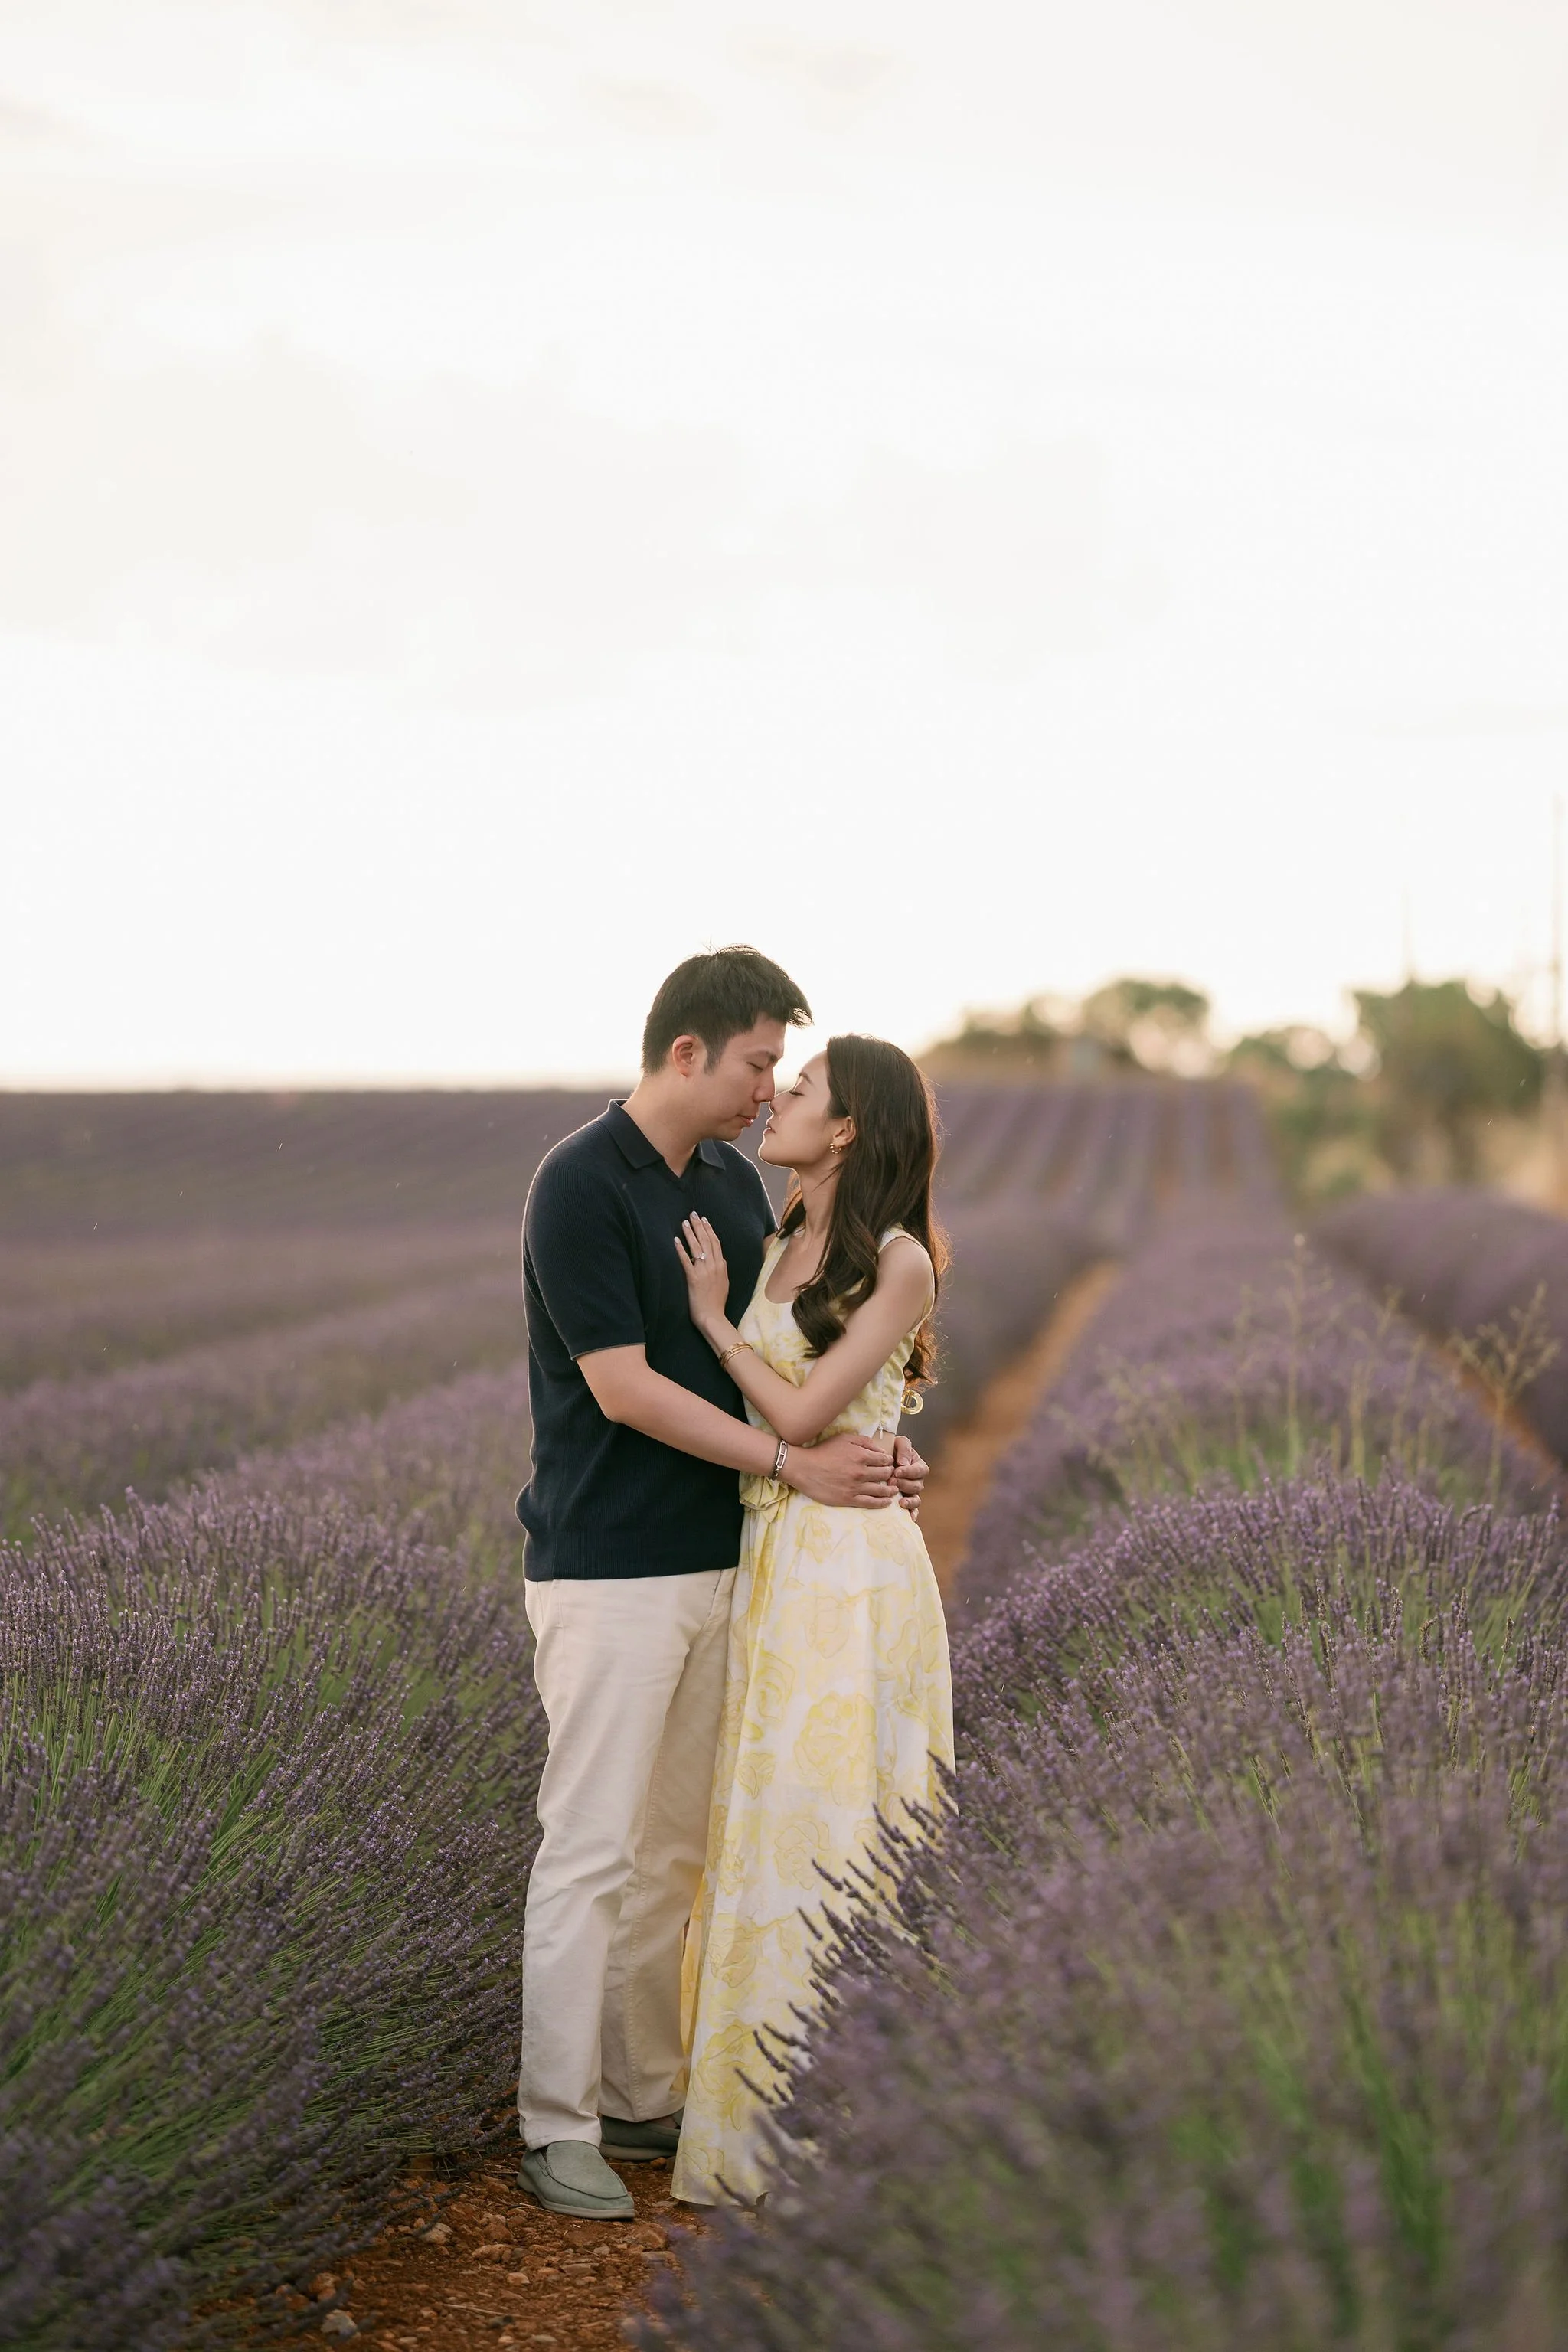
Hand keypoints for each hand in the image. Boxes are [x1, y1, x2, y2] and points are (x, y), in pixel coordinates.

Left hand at [674, 1212, 731, 1333]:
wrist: (713, 1316)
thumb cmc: (717, 1302)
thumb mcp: (724, 1283)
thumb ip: (721, 1270)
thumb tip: (719, 1261)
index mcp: (722, 1265)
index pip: (715, 1242)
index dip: (709, 1230)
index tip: (704, 1220)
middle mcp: (714, 1265)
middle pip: (706, 1240)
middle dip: (699, 1226)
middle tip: (693, 1214)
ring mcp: (704, 1271)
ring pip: (697, 1247)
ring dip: (690, 1233)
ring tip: (684, 1223)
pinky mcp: (693, 1278)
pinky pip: (686, 1260)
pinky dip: (680, 1249)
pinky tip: (675, 1240)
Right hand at [784, 1431, 897, 1509]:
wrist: (803, 1468)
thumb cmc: (823, 1451)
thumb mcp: (843, 1438)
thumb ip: (864, 1442)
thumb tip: (881, 1451)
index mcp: (861, 1455)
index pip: (885, 1460)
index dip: (889, 1462)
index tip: (889, 1464)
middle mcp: (861, 1472)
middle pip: (885, 1475)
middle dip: (891, 1475)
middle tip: (892, 1477)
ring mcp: (855, 1487)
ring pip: (881, 1490)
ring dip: (890, 1490)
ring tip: (894, 1489)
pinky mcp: (849, 1499)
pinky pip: (871, 1503)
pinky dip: (882, 1503)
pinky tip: (887, 1502)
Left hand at [892, 1433, 927, 1517]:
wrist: (879, 1461)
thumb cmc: (891, 1449)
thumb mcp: (899, 1443)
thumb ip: (904, 1448)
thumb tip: (903, 1463)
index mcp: (918, 1466)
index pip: (919, 1470)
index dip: (909, 1471)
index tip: (897, 1470)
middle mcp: (917, 1480)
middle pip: (917, 1485)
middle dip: (904, 1484)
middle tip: (891, 1482)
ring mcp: (911, 1492)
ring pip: (916, 1499)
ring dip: (909, 1501)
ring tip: (901, 1502)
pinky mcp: (905, 1502)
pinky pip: (912, 1510)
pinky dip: (912, 1514)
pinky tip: (909, 1518)